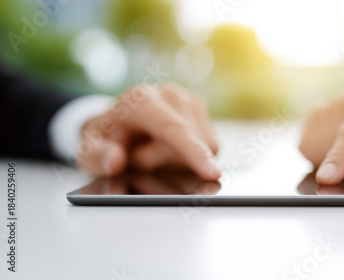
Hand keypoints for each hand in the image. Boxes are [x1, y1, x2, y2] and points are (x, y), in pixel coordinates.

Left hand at [77, 83, 219, 179]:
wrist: (117, 120)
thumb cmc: (105, 138)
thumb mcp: (88, 150)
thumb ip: (96, 156)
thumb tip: (115, 161)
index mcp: (141, 100)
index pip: (173, 129)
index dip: (194, 152)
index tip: (212, 173)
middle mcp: (170, 95)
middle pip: (187, 146)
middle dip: (164, 162)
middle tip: (137, 157)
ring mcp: (190, 101)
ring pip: (204, 147)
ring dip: (178, 160)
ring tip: (153, 150)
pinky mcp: (203, 112)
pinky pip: (210, 146)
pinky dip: (190, 156)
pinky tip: (170, 149)